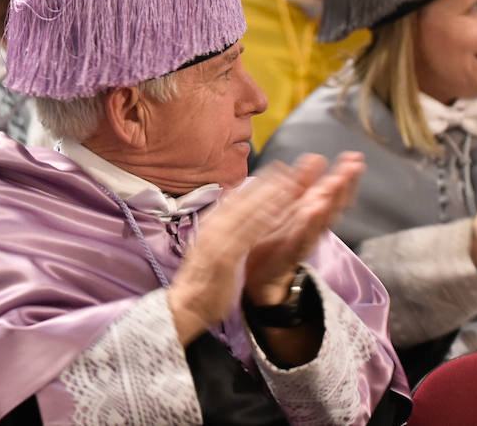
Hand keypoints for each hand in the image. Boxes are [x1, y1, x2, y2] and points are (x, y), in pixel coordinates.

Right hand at [167, 164, 296, 344]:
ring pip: (248, 213)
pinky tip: (279, 212)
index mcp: (212, 223)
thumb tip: (231, 203)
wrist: (185, 306)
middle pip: (245, 200)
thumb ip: (222, 225)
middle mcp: (213, 226)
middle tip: (291, 170)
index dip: (260, 183)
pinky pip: (248, 234)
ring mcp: (217, 240)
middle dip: (269, 184)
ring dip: (270, 197)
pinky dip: (264, 221)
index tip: (280, 170)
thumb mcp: (210, 245)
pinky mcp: (224, 256)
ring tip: (291, 184)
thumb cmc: (202, 278)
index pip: (238, 198)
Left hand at [244, 152, 363, 305]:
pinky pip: (299, 239)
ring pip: (320, 220)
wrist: (260, 279)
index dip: (344, 176)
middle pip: (331, 204)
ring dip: (330, 202)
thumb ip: (303, 185)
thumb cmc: (276, 240)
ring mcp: (301, 242)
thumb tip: (316, 157)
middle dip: (343, 185)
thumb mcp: (289, 208)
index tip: (354, 157)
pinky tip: (313, 211)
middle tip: (354, 166)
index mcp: (311, 214)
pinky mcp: (287, 255)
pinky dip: (307, 225)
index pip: (332, 192)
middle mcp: (312, 228)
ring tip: (336, 183)